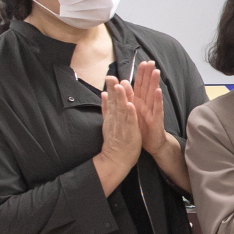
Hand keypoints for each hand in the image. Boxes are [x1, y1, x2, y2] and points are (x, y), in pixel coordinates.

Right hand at [94, 76, 141, 193]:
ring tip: (120, 86)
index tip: (110, 76)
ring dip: (121, 98)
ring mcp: (121, 124)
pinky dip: (129, 113)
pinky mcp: (129, 131)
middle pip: (114, 102)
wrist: (116, 158)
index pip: (111, 99)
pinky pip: (129, 120)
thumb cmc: (115, 139)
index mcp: (112, 115)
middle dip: (113, 89)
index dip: (111, 88)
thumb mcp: (108, 121)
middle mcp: (115, 118)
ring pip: (121, 109)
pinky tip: (130, 105)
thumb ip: (106, 107)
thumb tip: (103, 94)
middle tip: (111, 76)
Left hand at [130, 60, 170, 155]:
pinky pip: (157, 109)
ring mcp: (152, 112)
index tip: (142, 62)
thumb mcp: (132, 112)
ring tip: (156, 72)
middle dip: (149, 74)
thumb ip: (128, 97)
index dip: (141, 74)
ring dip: (155, 83)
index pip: (140, 85)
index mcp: (139, 102)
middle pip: (147, 87)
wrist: (152, 145)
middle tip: (151, 62)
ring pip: (153, 95)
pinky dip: (157, 100)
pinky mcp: (156, 120)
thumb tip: (122, 83)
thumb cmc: (142, 129)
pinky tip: (158, 91)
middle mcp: (146, 105)